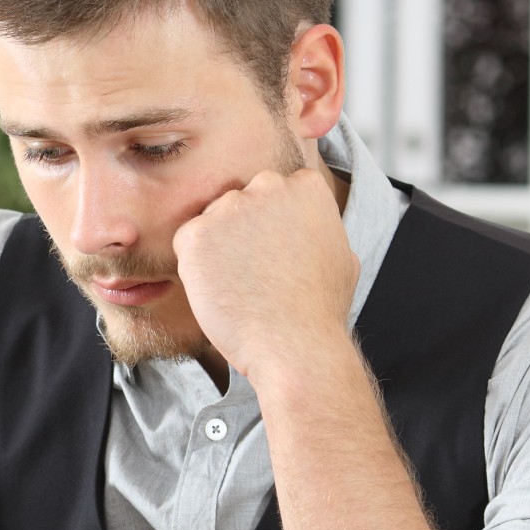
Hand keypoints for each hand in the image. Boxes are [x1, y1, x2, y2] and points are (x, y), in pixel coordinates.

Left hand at [171, 165, 359, 385]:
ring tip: (239, 284)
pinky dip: (197, 266)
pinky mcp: (196, 233)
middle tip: (255, 271)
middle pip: (241, 201)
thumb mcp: (341, 254)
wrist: (294, 343)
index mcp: (306, 186)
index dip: (272, 223)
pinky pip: (188, 243)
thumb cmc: (320, 309)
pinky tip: (220, 289)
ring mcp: (230, 207)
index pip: (277, 191)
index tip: (277, 251)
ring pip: (213, 221)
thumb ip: (319, 227)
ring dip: (218, 247)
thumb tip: (310, 225)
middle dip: (242, 230)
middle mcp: (267, 186)